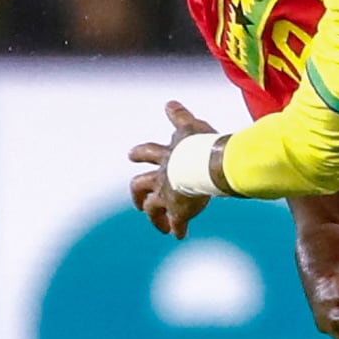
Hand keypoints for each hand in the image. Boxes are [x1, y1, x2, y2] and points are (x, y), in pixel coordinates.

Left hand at [126, 99, 221, 238]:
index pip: (148, 153)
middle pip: (139, 186)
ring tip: (161, 226)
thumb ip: (179, 116)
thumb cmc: (201, 144)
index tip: (131, 156)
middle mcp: (161, 177)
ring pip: (152, 209)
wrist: (207, 165)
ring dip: (155, 218)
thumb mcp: (190, 126)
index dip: (139, 154)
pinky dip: (177, 230)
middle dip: (137, 194)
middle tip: (136, 202)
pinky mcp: (179, 212)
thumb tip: (169, 103)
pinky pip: (176, 225)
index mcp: (165, 156)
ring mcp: (168, 196)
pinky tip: (180, 235)